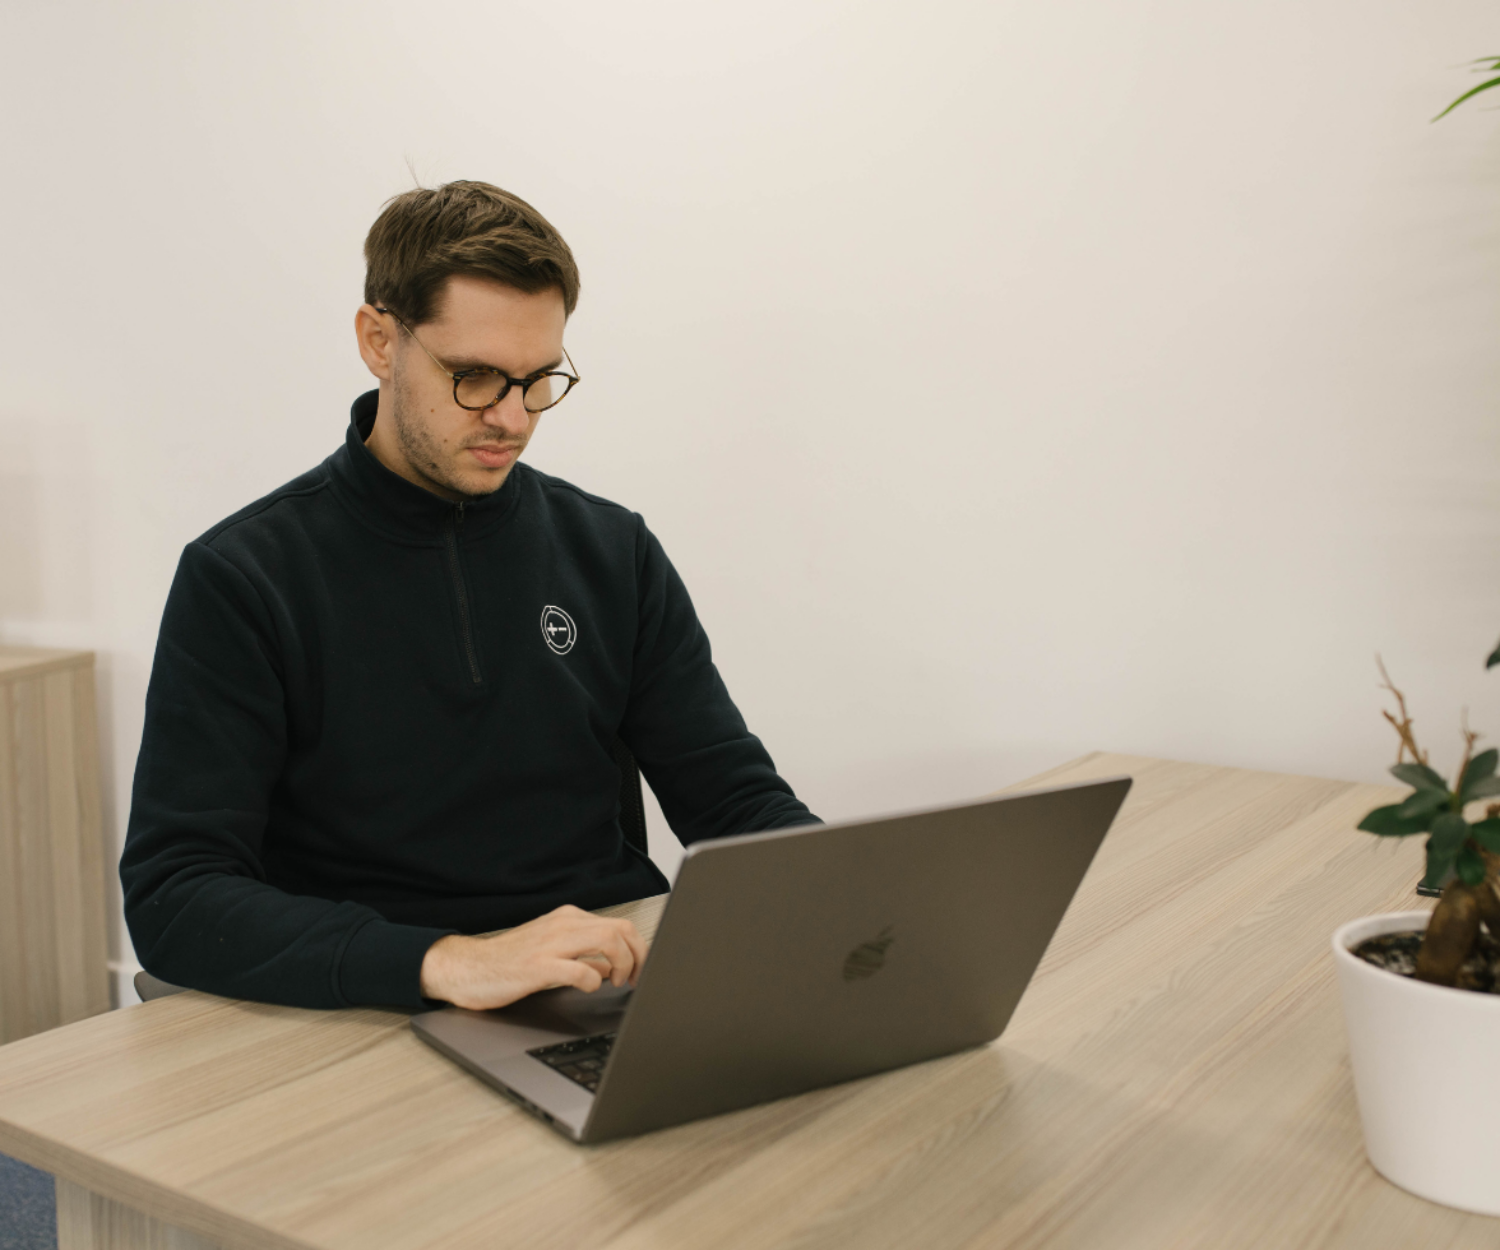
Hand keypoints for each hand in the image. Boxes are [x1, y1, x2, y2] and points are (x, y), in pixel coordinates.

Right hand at [418, 905, 647, 1010]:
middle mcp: (563, 924)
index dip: (639, 950)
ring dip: (621, 966)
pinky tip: (587, 988)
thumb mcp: (553, 952)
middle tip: (633, 979)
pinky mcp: (538, 966)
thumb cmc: (510, 963)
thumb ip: (584, 957)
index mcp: (569, 919)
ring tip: (615, 983)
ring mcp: (551, 943)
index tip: (640, 970)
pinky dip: (593, 981)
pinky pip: (580, 971)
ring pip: (608, 941)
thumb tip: (613, 967)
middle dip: (638, 957)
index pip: (621, 925)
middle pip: (621, 930)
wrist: (469, 968)